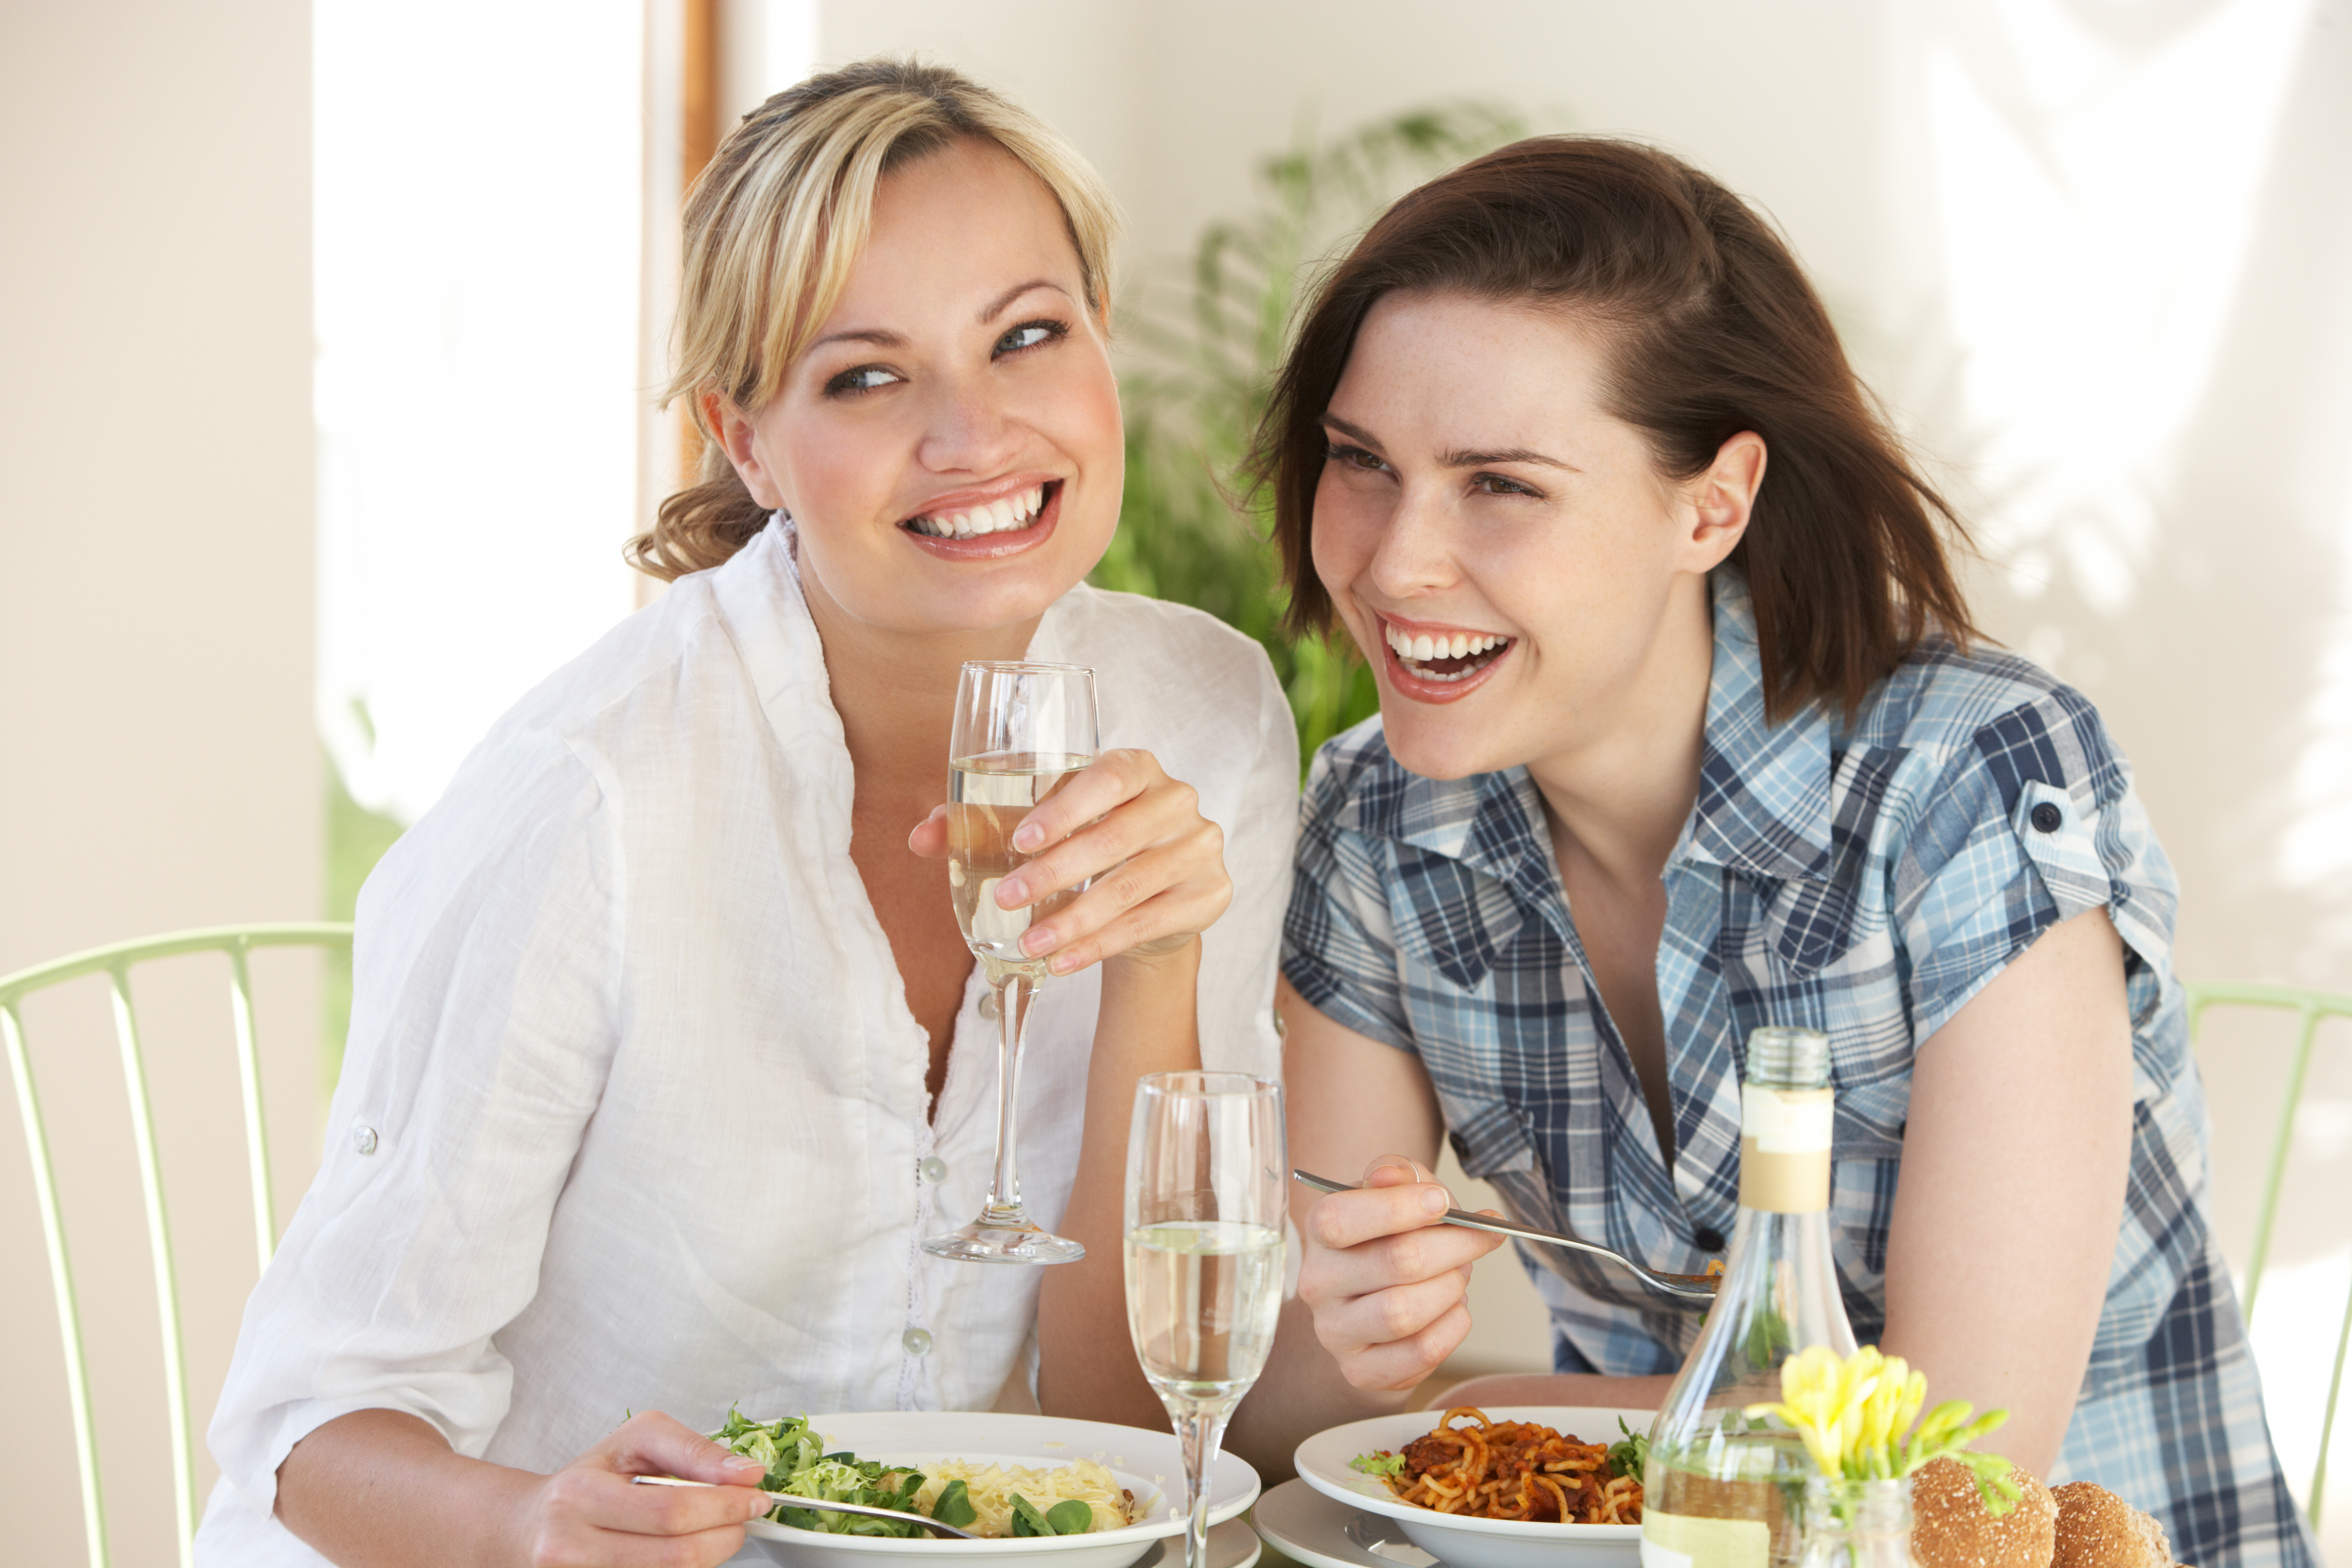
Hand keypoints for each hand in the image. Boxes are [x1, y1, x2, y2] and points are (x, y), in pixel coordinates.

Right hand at [511, 1411, 771, 1566]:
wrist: (531, 1527)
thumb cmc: (590, 1479)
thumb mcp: (636, 1441)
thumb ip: (692, 1451)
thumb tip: (746, 1473)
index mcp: (578, 1496)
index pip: (670, 1510)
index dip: (725, 1505)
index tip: (757, 1495)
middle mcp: (569, 1548)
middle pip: (677, 1554)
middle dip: (727, 1534)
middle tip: (744, 1517)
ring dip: (711, 1555)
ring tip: (716, 1531)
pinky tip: (687, 1549)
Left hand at [908, 747, 1230, 975]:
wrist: (1156, 891)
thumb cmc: (1088, 842)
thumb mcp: (1044, 826)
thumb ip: (982, 824)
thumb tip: (919, 837)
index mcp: (1137, 766)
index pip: (1109, 777)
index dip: (1067, 807)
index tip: (1023, 838)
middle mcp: (1176, 800)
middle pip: (1116, 838)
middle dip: (1056, 872)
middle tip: (1007, 897)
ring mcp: (1199, 848)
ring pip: (1131, 888)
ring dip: (1074, 919)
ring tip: (1028, 944)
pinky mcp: (1209, 894)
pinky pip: (1148, 923)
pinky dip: (1100, 945)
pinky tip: (1062, 961)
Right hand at [1296, 1155, 1506, 1392]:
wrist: (1375, 1303)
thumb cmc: (1391, 1237)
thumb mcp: (1396, 1193)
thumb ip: (1397, 1173)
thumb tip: (1390, 1175)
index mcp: (1318, 1229)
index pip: (1341, 1219)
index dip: (1399, 1208)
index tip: (1442, 1201)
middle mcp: (1318, 1282)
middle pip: (1395, 1262)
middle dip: (1454, 1246)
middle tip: (1480, 1238)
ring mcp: (1335, 1332)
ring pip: (1405, 1312)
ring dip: (1452, 1287)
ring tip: (1459, 1275)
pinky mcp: (1360, 1371)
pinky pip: (1420, 1352)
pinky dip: (1453, 1326)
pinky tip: (1453, 1309)